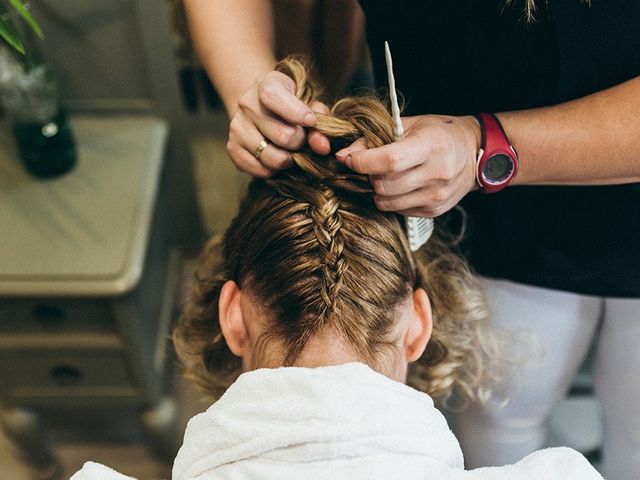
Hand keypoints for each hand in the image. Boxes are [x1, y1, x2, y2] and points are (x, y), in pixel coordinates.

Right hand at [227, 70, 330, 176]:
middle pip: (282, 135)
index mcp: (266, 85)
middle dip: (299, 142)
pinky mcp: (232, 148)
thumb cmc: (293, 106)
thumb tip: (322, 147)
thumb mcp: (308, 104)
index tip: (310, 121)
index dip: (295, 112)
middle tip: (301, 139)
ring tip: (290, 150)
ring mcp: (237, 127)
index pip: (273, 97)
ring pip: (272, 157)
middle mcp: (247, 104)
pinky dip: (274, 170)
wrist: (261, 109)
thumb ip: (321, 122)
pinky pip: (260, 170)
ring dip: (288, 160)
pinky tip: (277, 156)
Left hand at [335, 115, 480, 216]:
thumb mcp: (411, 124)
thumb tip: (345, 154)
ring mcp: (437, 195)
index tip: (348, 158)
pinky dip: (392, 200)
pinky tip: (400, 186)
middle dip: (369, 176)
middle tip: (370, 166)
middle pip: (385, 184)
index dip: (363, 162)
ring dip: (378, 190)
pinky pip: (399, 210)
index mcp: (431, 145)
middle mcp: (437, 173)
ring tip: (384, 176)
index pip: (390, 160)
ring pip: (388, 202)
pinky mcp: (434, 210)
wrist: (475, 153)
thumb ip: (376, 137)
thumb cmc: (440, 134)